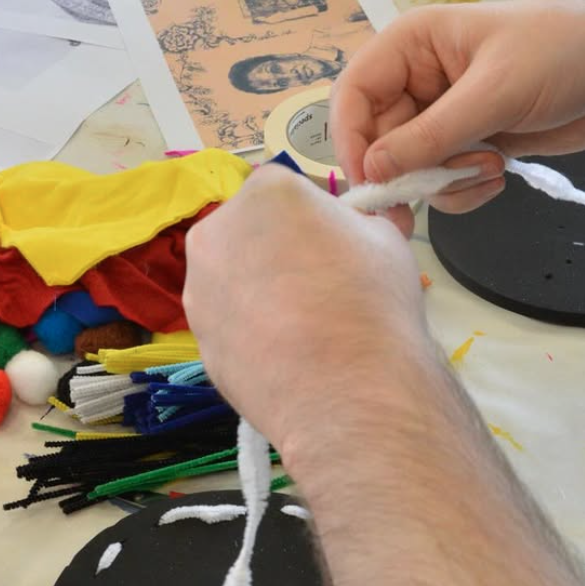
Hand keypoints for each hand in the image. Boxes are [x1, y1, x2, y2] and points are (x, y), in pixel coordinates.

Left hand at [183, 164, 428, 456]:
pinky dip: (249, 333)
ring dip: (259, 291)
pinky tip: (283, 355)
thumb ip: (358, 222)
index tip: (337, 249)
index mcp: (265, 191)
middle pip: (251, 231)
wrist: (348, 393)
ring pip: (233, 278)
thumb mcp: (387, 238)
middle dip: (278, 252)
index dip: (318, 222)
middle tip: (318, 288)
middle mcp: (217, 230)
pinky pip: (228, 323)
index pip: (290, 193)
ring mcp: (199, 287)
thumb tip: (355, 228)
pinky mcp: (198, 338)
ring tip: (301, 328)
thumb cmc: (373, 304)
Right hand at [330, 0, 584, 215]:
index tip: (368, 182)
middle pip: (376, 141)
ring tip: (489, 171)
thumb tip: (374, 169)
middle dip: (403, 174)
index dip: (351, 139)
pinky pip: (441, 181)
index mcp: (412, 46)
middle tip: (413, 211)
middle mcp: (418, 81)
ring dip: (443, 182)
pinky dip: (463, 190)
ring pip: (409, 168)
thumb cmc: (562, 54)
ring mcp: (443, 116)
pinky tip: (499, 176)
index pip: (354, 94)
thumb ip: (431, 135)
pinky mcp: (468, 145)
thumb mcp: (494, 92)